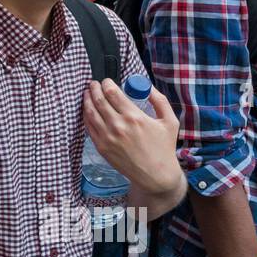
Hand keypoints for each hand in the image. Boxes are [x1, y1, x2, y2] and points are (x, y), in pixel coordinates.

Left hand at [83, 79, 183, 197]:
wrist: (155, 175)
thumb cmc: (164, 147)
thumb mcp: (169, 121)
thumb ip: (159, 100)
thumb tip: (146, 85)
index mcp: (135, 117)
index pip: (112, 93)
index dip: (106, 84)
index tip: (106, 81)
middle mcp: (118, 126)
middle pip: (99, 100)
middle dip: (94, 88)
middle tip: (93, 83)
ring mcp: (107, 137)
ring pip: (91, 113)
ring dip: (87, 100)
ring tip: (87, 93)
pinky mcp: (101, 147)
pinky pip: (89, 127)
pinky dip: (86, 116)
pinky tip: (87, 110)